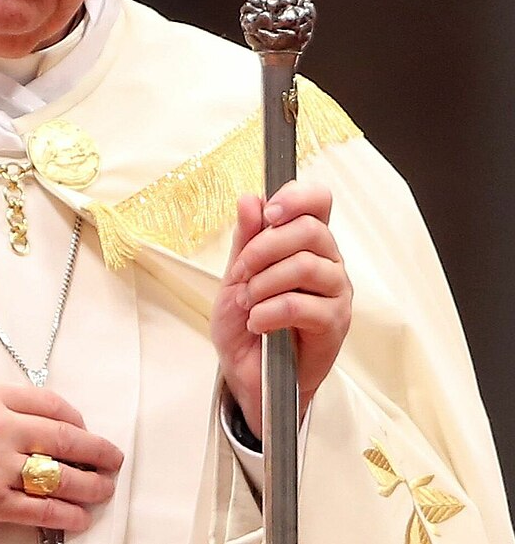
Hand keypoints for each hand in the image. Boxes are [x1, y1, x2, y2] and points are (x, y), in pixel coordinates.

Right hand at [0, 381, 122, 532]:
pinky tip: (81, 515)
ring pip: (58, 477)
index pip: (51, 404)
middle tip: (113, 457)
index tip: (86, 428)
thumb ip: (3, 399)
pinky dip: (66, 514)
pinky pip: (39, 511)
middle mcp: (0, 429)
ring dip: (90, 484)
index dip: (76, 418)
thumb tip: (41, 411)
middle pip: (64, 439)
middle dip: (96, 450)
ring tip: (104, 487)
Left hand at [210, 181, 352, 437]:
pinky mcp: (335, 324)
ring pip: (306, 265)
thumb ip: (246, 238)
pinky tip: (257, 322)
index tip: (269, 214)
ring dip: (265, 282)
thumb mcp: (237, 274)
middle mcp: (328, 261)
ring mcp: (336, 293)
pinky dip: (270, 311)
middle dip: (265, 247)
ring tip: (248, 301)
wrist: (248, 374)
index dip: (296, 198)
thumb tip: (250, 199)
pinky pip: (302, 305)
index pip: (318, 201)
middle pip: (310, 230)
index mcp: (307, 241)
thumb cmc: (246, 321)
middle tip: (242, 272)